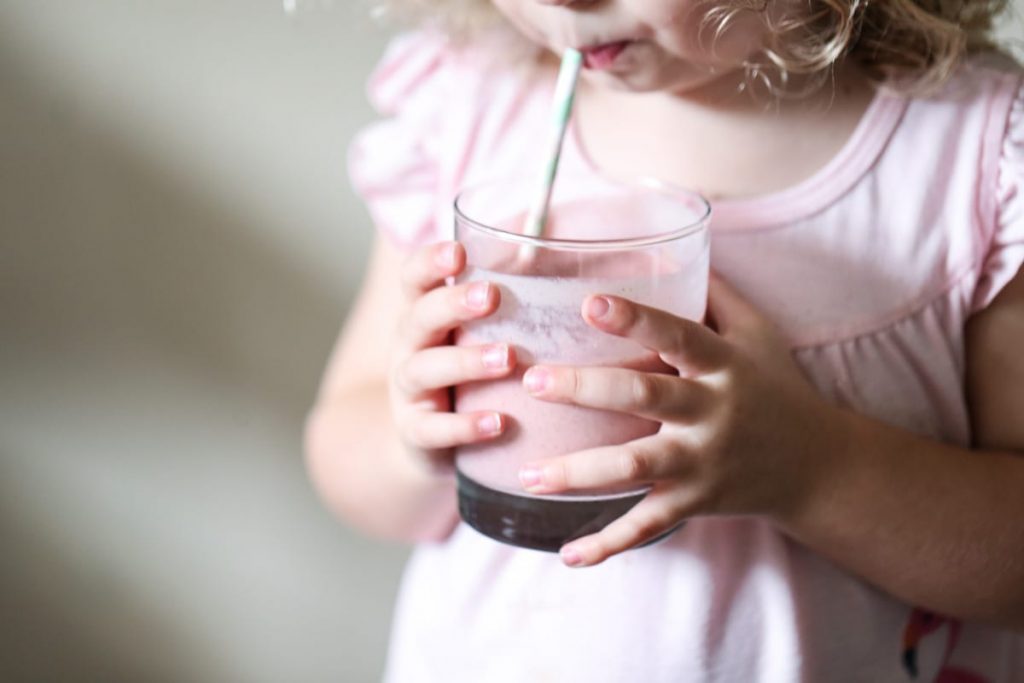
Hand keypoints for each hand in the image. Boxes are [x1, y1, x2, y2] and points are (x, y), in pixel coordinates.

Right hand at [390, 241, 515, 471]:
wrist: (425, 439)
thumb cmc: (463, 369)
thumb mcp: (473, 330)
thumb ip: (502, 296)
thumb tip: (550, 243)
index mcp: (423, 313)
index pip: (414, 278)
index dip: (430, 262)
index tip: (459, 251)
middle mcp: (409, 346)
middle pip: (419, 317)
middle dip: (452, 304)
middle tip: (491, 296)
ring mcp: (408, 390)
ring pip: (425, 369)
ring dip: (466, 361)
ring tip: (507, 358)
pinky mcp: (415, 431)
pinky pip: (433, 429)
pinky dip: (464, 426)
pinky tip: (498, 422)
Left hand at [518, 275, 842, 566]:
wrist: (819, 466)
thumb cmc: (777, 388)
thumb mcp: (758, 333)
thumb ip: (715, 293)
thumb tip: (675, 243)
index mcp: (722, 365)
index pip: (677, 335)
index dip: (635, 319)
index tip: (588, 302)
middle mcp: (711, 413)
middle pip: (643, 396)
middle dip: (585, 388)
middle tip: (533, 380)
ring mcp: (703, 463)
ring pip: (634, 468)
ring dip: (578, 473)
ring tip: (526, 474)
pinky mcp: (696, 503)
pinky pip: (648, 526)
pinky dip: (609, 544)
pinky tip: (568, 555)